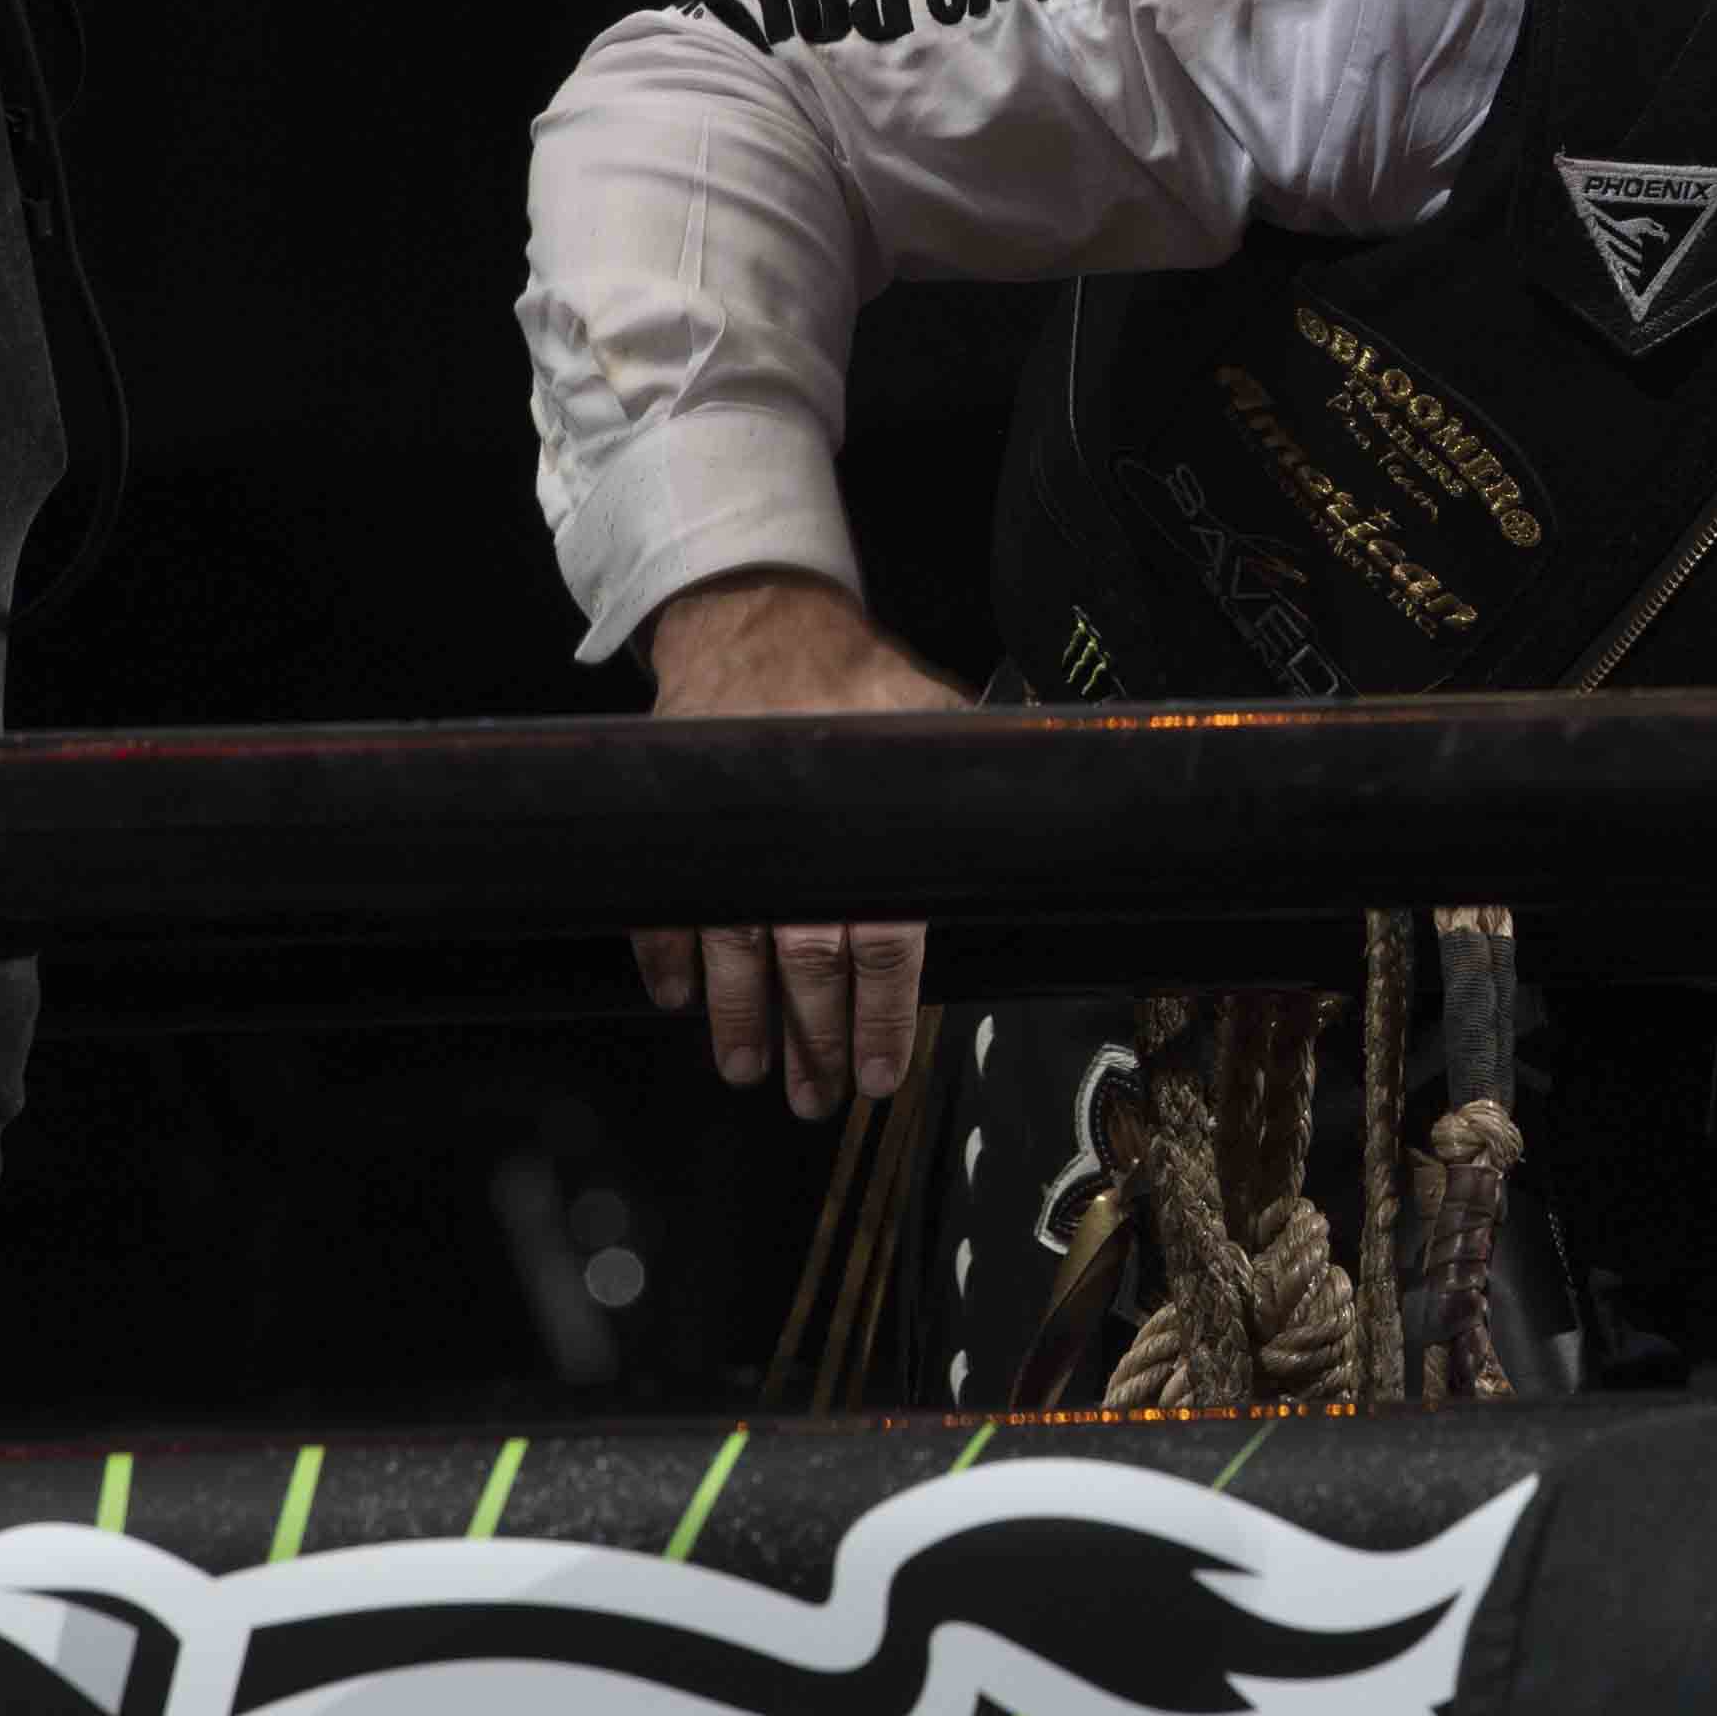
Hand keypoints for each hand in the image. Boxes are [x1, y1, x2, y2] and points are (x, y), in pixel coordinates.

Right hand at [637, 571, 969, 1120]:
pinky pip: (666, 902)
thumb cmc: (857, 676)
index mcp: (868, 826)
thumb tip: (1050, 823)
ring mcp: (732, 833)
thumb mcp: (935, 716)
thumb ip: (979, 777)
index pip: (884, 944)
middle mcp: (798, 839)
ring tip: (745, 1067)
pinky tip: (677, 996)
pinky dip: (666, 954)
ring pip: (732, 947)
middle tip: (813, 1097)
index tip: (877, 1074)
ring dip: (736, 1017)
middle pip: (806, 965)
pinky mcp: (680, 822)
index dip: (881, 1018)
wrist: (756, 618)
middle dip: (810, 1041)